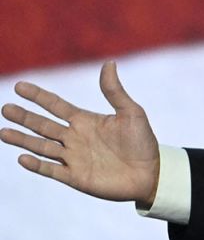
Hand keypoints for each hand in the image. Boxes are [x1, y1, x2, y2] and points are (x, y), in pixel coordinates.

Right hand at [1, 61, 160, 205]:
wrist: (152, 174)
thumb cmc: (143, 142)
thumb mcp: (132, 113)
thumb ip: (115, 92)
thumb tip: (109, 63)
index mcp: (85, 121)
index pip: (56, 105)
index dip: (38, 96)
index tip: (20, 86)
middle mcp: (74, 138)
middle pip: (43, 125)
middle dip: (24, 117)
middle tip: (5, 109)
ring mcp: (73, 158)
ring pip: (42, 146)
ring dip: (23, 140)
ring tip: (3, 132)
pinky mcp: (76, 177)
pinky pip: (52, 170)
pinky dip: (37, 165)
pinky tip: (22, 158)